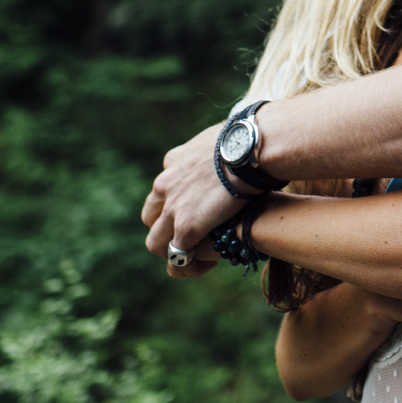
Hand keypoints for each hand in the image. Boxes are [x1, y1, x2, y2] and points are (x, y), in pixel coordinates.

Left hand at [140, 124, 244, 275]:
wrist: (250, 147)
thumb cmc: (248, 139)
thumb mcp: (220, 137)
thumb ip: (215, 150)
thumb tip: (232, 147)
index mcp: (174, 162)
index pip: (162, 190)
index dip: (176, 206)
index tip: (199, 212)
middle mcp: (165, 185)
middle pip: (151, 219)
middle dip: (168, 232)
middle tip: (194, 239)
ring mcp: (173, 208)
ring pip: (156, 242)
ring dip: (173, 253)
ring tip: (196, 258)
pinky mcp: (186, 226)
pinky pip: (177, 256)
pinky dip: (189, 265)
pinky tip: (207, 264)